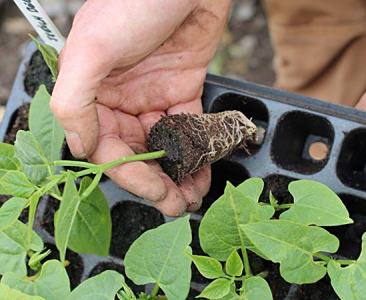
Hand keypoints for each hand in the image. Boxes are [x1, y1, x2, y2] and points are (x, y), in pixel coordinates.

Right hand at [51, 0, 230, 215]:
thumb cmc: (136, 2)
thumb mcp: (93, 48)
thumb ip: (76, 99)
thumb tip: (82, 145)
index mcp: (93, 93)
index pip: (106, 147)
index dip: (129, 174)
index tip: (154, 193)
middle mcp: (121, 99)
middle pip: (136, 152)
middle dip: (156, 183)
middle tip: (176, 207)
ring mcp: (153, 97)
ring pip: (163, 146)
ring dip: (177, 174)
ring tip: (191, 198)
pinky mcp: (182, 91)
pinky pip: (188, 129)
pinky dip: (196, 152)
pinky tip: (204, 171)